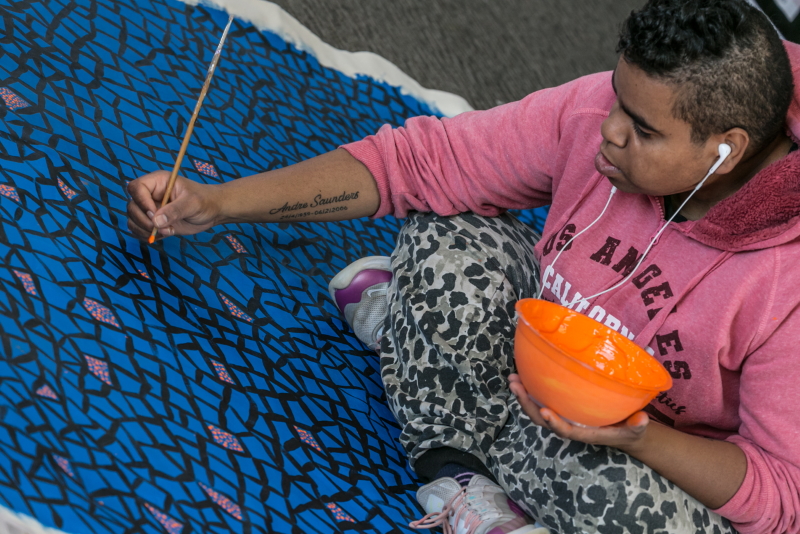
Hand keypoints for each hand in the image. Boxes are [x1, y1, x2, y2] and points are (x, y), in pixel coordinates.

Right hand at [127, 171, 223, 241]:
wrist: (212, 211)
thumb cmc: (204, 201)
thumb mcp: (192, 203)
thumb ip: (175, 211)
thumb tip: (156, 221)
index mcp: (158, 182)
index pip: (136, 188)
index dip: (141, 202)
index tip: (154, 214)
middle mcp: (150, 195)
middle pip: (132, 206)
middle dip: (144, 221)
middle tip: (163, 227)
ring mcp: (150, 209)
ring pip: (133, 220)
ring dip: (145, 230)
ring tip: (167, 231)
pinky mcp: (153, 222)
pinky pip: (139, 230)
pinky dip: (148, 236)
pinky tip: (165, 234)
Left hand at [508, 373, 649, 451]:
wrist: (624, 430)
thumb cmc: (630, 429)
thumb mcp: (637, 429)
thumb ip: (637, 425)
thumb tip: (642, 420)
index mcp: (585, 433)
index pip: (566, 431)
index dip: (554, 423)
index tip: (545, 411)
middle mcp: (570, 424)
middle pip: (542, 419)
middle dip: (527, 404)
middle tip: (516, 386)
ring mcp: (563, 415)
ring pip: (537, 408)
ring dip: (523, 395)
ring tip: (512, 378)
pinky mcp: (562, 406)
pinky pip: (542, 398)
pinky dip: (531, 388)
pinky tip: (523, 373)